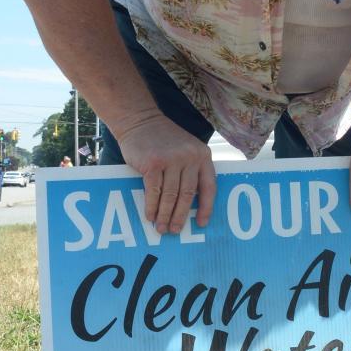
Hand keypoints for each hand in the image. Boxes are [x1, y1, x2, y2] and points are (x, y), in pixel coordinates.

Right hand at [115, 113, 215, 232]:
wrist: (140, 120)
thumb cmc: (163, 140)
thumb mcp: (186, 149)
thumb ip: (191, 170)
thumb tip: (188, 205)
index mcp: (202, 155)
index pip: (209, 187)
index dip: (206, 208)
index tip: (201, 224)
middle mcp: (190, 157)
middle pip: (188, 195)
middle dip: (181, 216)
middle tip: (175, 231)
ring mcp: (171, 160)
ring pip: (171, 196)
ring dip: (165, 215)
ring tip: (161, 228)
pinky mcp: (153, 163)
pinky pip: (154, 191)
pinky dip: (151, 206)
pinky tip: (150, 215)